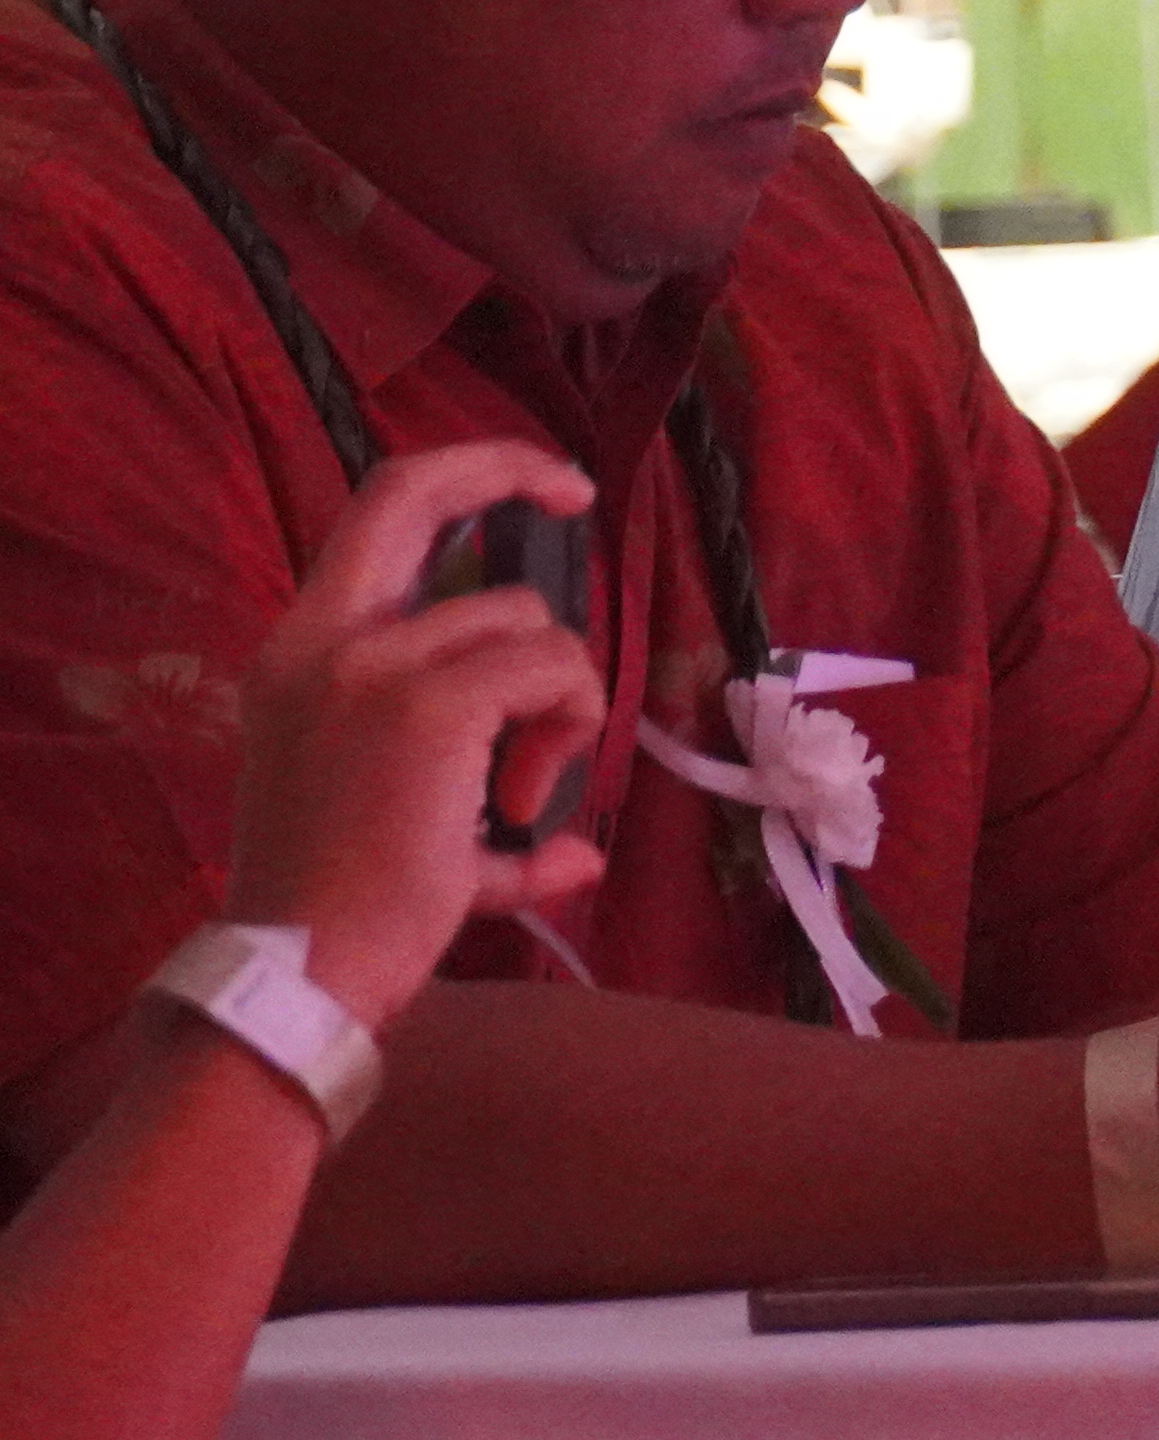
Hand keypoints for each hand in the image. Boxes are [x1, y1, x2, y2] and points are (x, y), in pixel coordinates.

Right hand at [225, 438, 618, 1027]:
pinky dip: (566, 725)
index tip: (542, 482)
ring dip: (558, 699)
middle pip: (418, 492)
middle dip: (511, 468)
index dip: (463, 471)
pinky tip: (526, 803)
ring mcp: (371, 666)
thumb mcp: (395, 817)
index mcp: (298, 651)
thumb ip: (479, 814)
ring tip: (523, 791)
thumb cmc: (342, 910)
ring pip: (529, 623)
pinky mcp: (429, 706)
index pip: (372, 510)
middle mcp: (322, 640)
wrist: (298, 972)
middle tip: (579, 494)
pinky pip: (549, 671)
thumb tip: (579, 855)